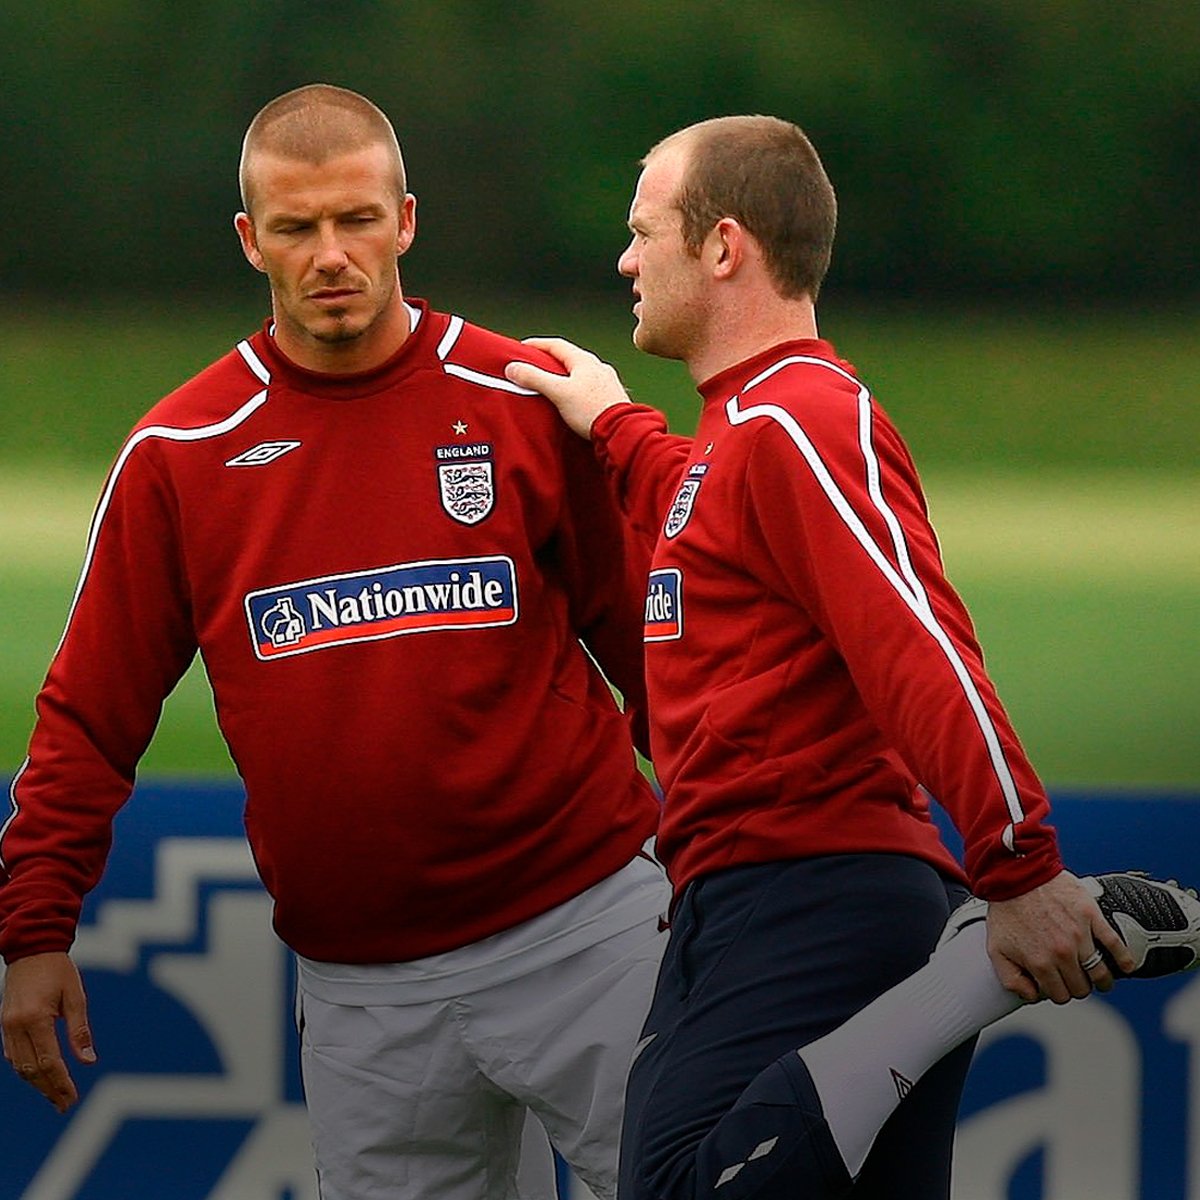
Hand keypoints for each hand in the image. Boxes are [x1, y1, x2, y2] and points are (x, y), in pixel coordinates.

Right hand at [1, 952, 95, 1111]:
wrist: (31, 948)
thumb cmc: (58, 969)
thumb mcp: (75, 996)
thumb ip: (80, 1030)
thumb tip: (89, 1061)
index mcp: (35, 1019)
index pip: (48, 1062)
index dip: (60, 1083)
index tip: (71, 1099)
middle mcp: (16, 1026)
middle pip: (31, 1070)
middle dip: (49, 1090)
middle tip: (65, 1105)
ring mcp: (7, 1027)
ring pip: (20, 1066)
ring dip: (37, 1084)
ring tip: (55, 1097)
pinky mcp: (5, 1025)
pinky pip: (14, 1055)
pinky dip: (26, 1069)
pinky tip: (39, 1077)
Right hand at [504, 337, 631, 437]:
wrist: (621, 431)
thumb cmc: (592, 410)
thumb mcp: (558, 392)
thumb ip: (534, 378)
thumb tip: (513, 368)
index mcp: (584, 361)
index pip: (556, 345)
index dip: (537, 345)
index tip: (522, 348)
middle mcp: (598, 367)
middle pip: (568, 358)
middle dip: (549, 361)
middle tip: (533, 368)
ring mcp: (606, 382)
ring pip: (579, 374)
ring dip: (563, 377)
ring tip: (550, 386)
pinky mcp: (610, 398)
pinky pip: (588, 388)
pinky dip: (575, 390)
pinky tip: (571, 401)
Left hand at [986, 870, 1135, 1003]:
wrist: (1015, 874)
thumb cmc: (1006, 909)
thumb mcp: (996, 949)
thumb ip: (1012, 979)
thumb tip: (1031, 996)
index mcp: (1040, 963)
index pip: (1060, 995)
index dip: (1058, 992)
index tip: (1057, 985)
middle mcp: (1063, 952)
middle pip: (1082, 987)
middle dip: (1076, 986)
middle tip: (1073, 978)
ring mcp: (1080, 935)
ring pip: (1100, 973)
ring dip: (1101, 980)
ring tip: (1100, 979)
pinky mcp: (1092, 917)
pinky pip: (1116, 944)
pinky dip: (1125, 959)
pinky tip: (1126, 965)